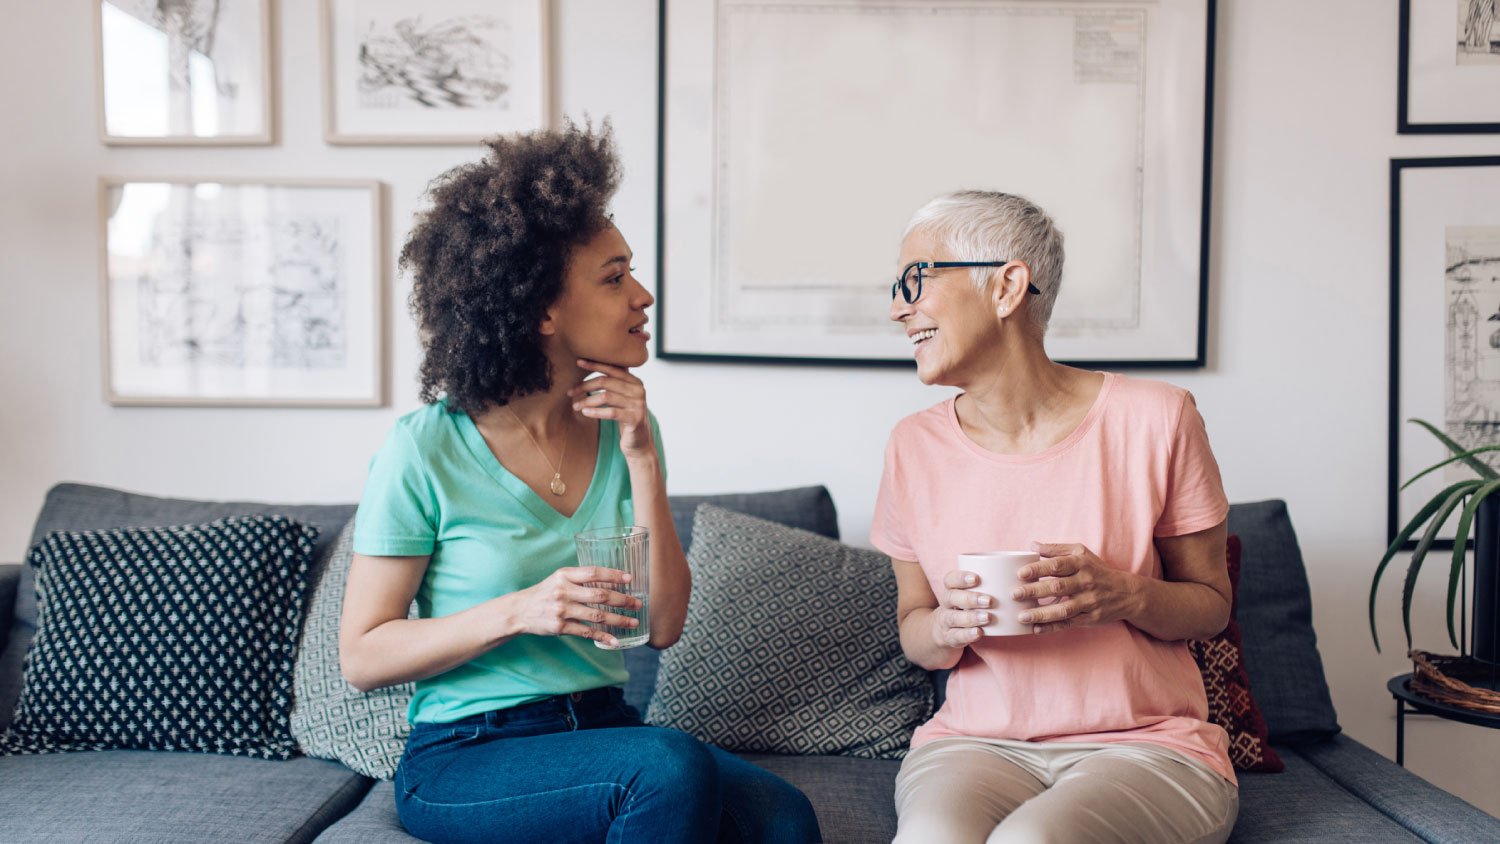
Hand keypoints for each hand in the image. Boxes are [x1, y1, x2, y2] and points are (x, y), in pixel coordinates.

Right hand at [501, 566, 641, 646]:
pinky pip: (586, 632)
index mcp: (565, 575)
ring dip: (618, 620)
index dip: (613, 575)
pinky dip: (603, 637)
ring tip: (633, 622)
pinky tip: (615, 640)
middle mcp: (564, 591)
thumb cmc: (544, 592)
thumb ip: (580, 578)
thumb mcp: (559, 579)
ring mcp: (562, 610)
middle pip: (599, 595)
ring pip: (596, 615)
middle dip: (622, 600)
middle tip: (638, 603)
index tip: (630, 579)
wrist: (520, 610)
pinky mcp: (560, 627)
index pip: (593, 572)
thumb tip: (610, 580)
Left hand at [568, 359, 653, 460]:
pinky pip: (611, 412)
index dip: (594, 365)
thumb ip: (614, 382)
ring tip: (575, 406)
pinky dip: (596, 412)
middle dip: (585, 386)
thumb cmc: (625, 417)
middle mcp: (638, 390)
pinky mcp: (635, 418)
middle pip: (606, 381)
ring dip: (587, 401)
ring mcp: (638, 404)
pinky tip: (585, 413)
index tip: (578, 362)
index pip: (612, 369)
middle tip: (570, 392)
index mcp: (635, 381)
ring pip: (606, 396)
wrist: (639, 441)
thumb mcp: (622, 397)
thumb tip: (593, 363)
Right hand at [929, 569, 995, 648]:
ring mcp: (945, 622)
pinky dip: (967, 634)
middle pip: (951, 597)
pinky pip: (955, 636)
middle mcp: (946, 605)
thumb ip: (987, 588)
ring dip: (971, 617)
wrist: (941, 634)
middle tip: (989, 601)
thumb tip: (1018, 575)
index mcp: (951, 591)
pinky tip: (979, 633)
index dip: (961, 578)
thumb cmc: (964, 610)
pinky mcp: (948, 638)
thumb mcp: (969, 597)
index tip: (977, 578)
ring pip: (953, 618)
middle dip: (971, 598)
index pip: (950, 580)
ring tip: (988, 618)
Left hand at [1012, 543, 1143, 634]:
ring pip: (1063, 609)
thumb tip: (1032, 545)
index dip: (1038, 569)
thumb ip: (1056, 549)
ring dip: (1041, 613)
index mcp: (1081, 564)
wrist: (1127, 593)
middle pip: (1057, 587)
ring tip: (1022, 616)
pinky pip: (1069, 624)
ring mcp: (1089, 602)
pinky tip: (1035, 628)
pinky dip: (1052, 627)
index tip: (1020, 573)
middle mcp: (1085, 582)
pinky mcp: (1090, 618)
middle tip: (1014, 594)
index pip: (1057, 565)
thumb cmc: (1098, 570)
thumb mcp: (1081, 554)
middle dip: (1034, 591)